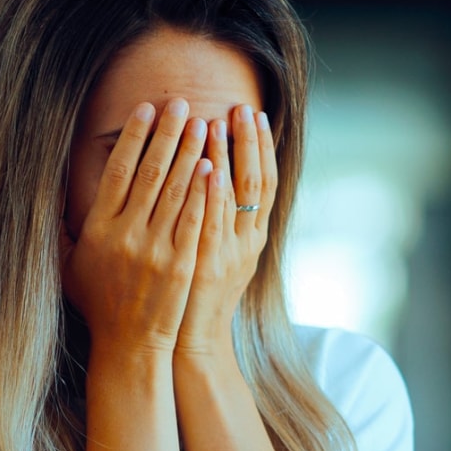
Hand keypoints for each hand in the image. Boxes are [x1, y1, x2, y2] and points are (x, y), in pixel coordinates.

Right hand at [62, 99, 215, 353]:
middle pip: (150, 174)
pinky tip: (214, 166)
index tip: (146, 109)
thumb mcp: (69, 266)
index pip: (117, 172)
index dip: (132, 137)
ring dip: (191, 154)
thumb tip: (49, 193)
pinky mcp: (183, 264)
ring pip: (176, 192)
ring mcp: (157, 250)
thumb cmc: (99, 303)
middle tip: (182, 103)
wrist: (130, 345)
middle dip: (167, 135)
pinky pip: (195, 220)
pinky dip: (204, 192)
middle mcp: (127, 235)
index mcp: (99, 230)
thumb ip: (64, 229)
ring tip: (204, 123)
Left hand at [176, 104, 275, 359]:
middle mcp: (246, 243)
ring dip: (224, 158)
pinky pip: (210, 225)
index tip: (254, 113)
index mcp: (252, 238)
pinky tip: (208, 168)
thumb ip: (218, 223)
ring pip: (231, 199)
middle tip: (242, 106)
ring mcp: (226, 254)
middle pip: (254, 182)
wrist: (187, 345)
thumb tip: (211, 179)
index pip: (264, 181)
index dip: (261, 147)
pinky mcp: (202, 266)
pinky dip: (212, 196)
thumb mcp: (219, 260)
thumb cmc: (193, 299)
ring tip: (215, 120)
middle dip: (248, 142)